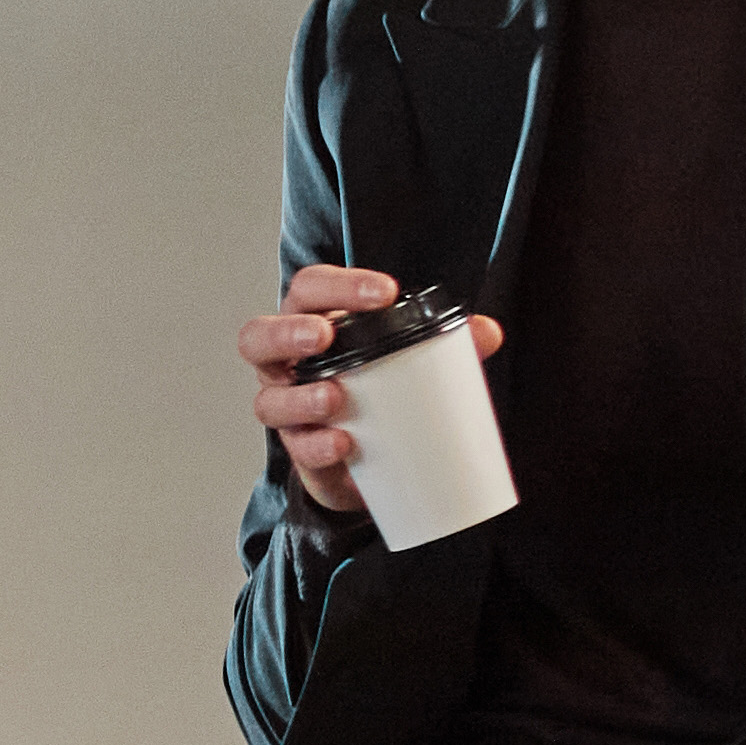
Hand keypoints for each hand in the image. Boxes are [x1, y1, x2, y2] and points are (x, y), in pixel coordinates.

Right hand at [244, 261, 495, 515]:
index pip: (310, 290)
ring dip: (299, 397)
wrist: (371, 458)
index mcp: (313, 324)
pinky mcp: (300, 450)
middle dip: (287, 334)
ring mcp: (287, 409)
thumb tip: (487, 332)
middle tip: (325, 337)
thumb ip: (446, 344)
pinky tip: (342, 443)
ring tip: (335, 398)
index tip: (385, 293)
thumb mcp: (413, 359)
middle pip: (258, 337)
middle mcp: (287, 364)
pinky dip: (317, 445)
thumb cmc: (379, 388)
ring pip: (267, 399)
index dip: (339, 286)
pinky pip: (296, 447)